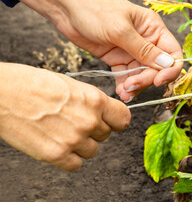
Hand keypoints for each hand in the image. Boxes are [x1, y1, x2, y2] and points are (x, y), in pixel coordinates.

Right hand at [0, 63, 130, 170]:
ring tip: (62, 131)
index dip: (116, 121)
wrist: (2, 93)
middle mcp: (89, 121)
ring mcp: (74, 139)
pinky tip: (56, 144)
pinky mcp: (57, 155)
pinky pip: (76, 164)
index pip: (123, 119)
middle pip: (106, 135)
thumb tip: (103, 112)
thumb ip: (91, 102)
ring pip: (92, 151)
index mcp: (95, 100)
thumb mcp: (72, 85)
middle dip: (94, 130)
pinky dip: (68, 158)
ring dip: (81, 145)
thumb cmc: (33, 84)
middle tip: (74, 122)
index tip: (111, 122)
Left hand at [9, 0, 183, 101]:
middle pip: (157, 68)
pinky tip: (120, 92)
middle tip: (132, 86)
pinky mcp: (118, 59)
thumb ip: (144, 50)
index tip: (158, 81)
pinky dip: (125, 86)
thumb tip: (168, 64)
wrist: (66, 8)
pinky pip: (126, 76)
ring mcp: (132, 51)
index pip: (172, 53)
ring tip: (124, 92)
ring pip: (142, 75)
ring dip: (135, 85)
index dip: (170, 69)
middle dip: (146, 79)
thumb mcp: (121, 30)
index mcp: (153, 28)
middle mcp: (146, 41)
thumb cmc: (95, 9)